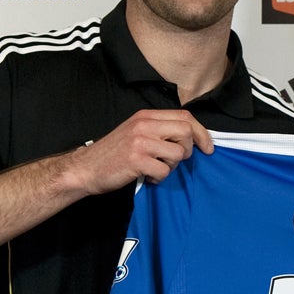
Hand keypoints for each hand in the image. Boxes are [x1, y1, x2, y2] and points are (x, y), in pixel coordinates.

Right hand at [69, 109, 213, 193]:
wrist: (85, 168)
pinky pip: (164, 170)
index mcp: (146, 116)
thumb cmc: (113, 154)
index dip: (201, 132)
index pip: (185, 117)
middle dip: (189, 149)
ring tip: (156, 168)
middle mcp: (144, 125)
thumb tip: (192, 137)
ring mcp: (140, 142)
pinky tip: (147, 176)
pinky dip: (159, 177)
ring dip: (172, 166)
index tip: (208, 147)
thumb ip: (160, 130)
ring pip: (178, 154)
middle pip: (186, 131)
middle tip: (176, 160)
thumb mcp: (136, 132)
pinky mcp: (136, 160)